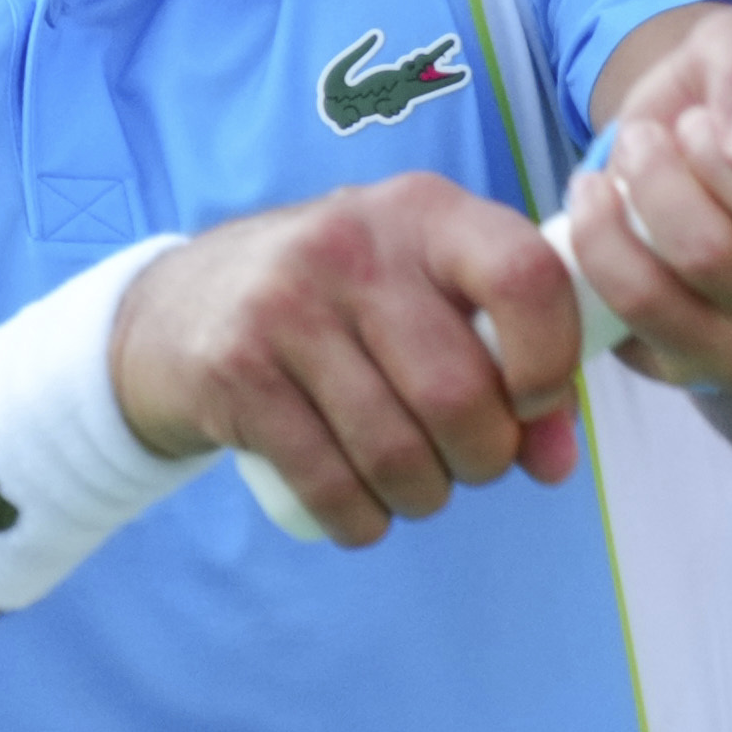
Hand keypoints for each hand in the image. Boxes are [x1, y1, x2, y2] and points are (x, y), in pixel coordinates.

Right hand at [108, 177, 587, 547]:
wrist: (176, 309)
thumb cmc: (336, 308)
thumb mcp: (420, 297)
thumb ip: (508, 363)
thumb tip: (556, 460)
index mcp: (424, 211)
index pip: (525, 277)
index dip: (551, 361)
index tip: (533, 406)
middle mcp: (355, 245)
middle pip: (460, 393)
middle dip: (483, 459)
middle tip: (469, 465)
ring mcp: (286, 304)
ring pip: (396, 451)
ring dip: (424, 497)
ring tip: (415, 486)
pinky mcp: (235, 370)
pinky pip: (329, 483)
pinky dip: (360, 519)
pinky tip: (361, 510)